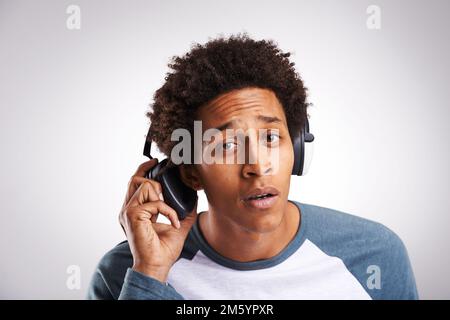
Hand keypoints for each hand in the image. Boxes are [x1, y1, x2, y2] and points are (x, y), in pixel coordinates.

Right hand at [119, 159, 197, 282]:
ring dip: (163, 197)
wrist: (157, 265)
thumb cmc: (163, 249)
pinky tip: (173, 223)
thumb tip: (194, 197)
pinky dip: (169, 210)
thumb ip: (184, 210)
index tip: (155, 163)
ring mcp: (128, 211)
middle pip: (135, 179)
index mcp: (135, 209)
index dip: (143, 169)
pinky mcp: (133, 215)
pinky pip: (155, 202)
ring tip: (169, 211)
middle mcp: (128, 208)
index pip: (135, 182)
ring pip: (145, 185)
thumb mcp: (178, 224)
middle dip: (154, 179)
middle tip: (167, 195)